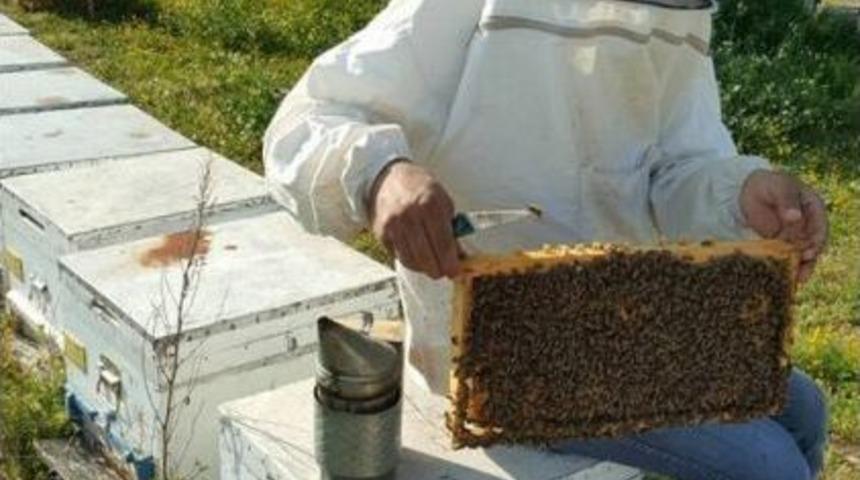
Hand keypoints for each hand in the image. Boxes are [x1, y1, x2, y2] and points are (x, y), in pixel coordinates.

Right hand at [368, 160, 460, 278]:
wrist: (388, 177)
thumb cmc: (420, 188)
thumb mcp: (442, 201)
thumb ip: (452, 227)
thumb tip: (459, 255)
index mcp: (430, 205)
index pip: (443, 243)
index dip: (451, 262)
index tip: (456, 272)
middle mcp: (410, 215)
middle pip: (427, 257)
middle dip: (438, 270)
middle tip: (444, 272)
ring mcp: (393, 224)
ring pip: (411, 260)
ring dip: (424, 268)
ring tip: (431, 265)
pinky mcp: (381, 232)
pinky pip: (398, 256)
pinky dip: (410, 260)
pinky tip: (417, 256)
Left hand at [740, 170, 827, 282]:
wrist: (745, 190)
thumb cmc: (767, 184)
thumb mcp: (779, 187)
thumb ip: (787, 201)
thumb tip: (795, 217)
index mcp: (813, 208)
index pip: (820, 227)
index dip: (816, 241)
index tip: (808, 252)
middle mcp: (807, 224)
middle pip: (812, 245)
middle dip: (807, 260)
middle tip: (800, 272)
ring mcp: (795, 236)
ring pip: (801, 254)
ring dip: (799, 268)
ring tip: (794, 281)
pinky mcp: (780, 244)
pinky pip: (786, 257)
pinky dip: (785, 267)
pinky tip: (783, 279)